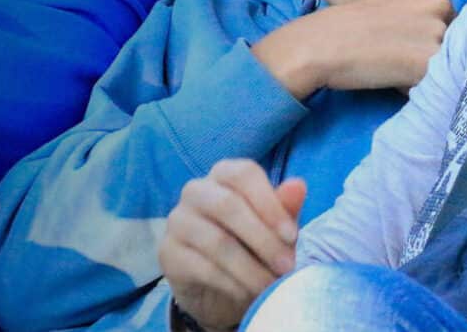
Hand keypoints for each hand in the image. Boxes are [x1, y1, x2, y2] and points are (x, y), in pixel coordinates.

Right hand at [160, 159, 307, 331]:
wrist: (220, 288)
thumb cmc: (251, 246)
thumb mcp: (274, 229)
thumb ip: (285, 208)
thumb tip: (298, 186)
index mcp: (224, 175)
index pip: (244, 174)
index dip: (269, 203)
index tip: (292, 236)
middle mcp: (195, 191)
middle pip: (227, 205)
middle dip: (263, 239)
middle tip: (287, 267)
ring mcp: (177, 221)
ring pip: (216, 241)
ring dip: (250, 269)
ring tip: (271, 286)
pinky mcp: (168, 253)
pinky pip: (202, 267)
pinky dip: (231, 283)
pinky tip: (247, 293)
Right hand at [251, 0, 451, 99]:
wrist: (323, 42)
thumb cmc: (350, 25)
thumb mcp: (392, 2)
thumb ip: (420, 12)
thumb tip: (442, 37)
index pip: (450, 20)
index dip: (427, 36)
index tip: (400, 38)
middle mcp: (441, 4)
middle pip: (455, 40)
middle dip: (432, 52)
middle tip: (396, 54)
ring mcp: (439, 33)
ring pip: (448, 63)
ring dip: (426, 71)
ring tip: (393, 67)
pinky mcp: (431, 62)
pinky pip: (437, 83)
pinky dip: (418, 86)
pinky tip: (393, 78)